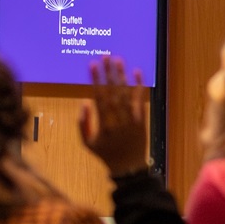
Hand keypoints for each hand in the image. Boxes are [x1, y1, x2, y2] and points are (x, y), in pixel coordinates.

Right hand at [78, 56, 150, 177]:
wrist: (128, 167)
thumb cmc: (105, 154)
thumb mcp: (87, 143)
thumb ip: (82, 123)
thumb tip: (85, 101)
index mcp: (102, 126)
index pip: (98, 98)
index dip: (96, 80)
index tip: (92, 64)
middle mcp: (117, 121)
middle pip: (112, 93)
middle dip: (108, 73)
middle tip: (106, 56)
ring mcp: (131, 120)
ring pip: (125, 94)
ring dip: (122, 76)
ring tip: (118, 59)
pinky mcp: (141, 120)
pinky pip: (140, 101)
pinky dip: (139, 86)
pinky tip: (137, 72)